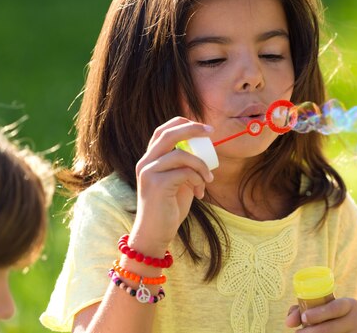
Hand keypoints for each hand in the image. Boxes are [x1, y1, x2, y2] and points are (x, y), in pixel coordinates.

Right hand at [131, 117, 214, 252]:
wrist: (156, 233)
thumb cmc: (169, 207)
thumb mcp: (179, 182)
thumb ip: (185, 165)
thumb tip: (205, 149)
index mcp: (150, 159)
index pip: (162, 131)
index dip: (182, 124)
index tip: (203, 127)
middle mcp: (145, 162)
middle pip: (168, 134)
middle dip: (192, 129)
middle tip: (211, 132)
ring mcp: (148, 172)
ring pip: (181, 154)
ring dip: (201, 165)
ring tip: (209, 179)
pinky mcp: (156, 184)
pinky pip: (185, 172)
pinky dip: (198, 179)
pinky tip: (200, 193)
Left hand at [285, 298, 356, 332]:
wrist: (356, 330)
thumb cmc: (335, 317)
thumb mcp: (326, 309)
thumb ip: (306, 309)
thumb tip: (289, 321)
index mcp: (350, 304)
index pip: (335, 308)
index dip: (319, 313)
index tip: (304, 318)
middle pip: (333, 327)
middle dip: (314, 331)